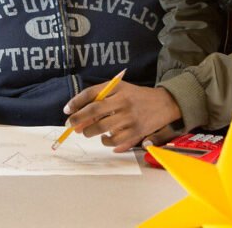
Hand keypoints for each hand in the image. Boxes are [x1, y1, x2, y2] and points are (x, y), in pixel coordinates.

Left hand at [64, 82, 181, 151]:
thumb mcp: (121, 90)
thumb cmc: (137, 97)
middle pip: (94, 111)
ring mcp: (130, 118)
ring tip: (88, 132)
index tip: (67, 109)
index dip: (76, 101)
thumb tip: (80, 114)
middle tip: (70, 124)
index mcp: (118, 88)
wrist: (164, 104)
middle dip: (78, 119)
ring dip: (89, 132)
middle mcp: (123, 101)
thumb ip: (102, 98)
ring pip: (101, 128)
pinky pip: (114, 141)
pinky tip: (105, 138)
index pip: (92, 93)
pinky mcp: (136, 132)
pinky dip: (105, 142)